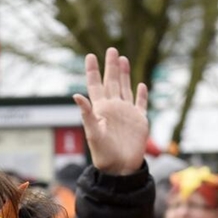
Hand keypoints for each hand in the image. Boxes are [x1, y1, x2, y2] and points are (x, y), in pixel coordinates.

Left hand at [73, 48, 148, 176]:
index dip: (93, 71)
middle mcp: (113, 108)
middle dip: (110, 66)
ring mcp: (126, 113)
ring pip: (125, 88)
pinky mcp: (139, 120)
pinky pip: (140, 103)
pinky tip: (140, 85)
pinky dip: (141, 94)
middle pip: (112, 82)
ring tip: (122, 59)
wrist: (120, 168)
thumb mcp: (93, 132)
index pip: (95, 85)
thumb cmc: (103, 154)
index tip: (90, 55)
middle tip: (111, 49)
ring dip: (124, 74)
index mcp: (101, 109)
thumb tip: (76, 95)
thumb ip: (87, 113)